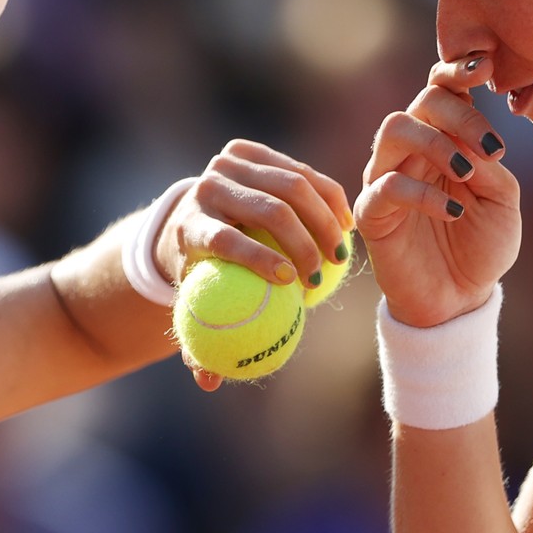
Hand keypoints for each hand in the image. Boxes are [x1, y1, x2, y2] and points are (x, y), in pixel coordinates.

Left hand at [154, 139, 353, 389]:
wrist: (187, 220)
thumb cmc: (197, 275)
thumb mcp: (192, 306)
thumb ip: (197, 341)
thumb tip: (209, 381)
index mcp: (190, 226)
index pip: (225, 238)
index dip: (260, 259)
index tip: (292, 283)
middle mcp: (207, 186)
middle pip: (268, 208)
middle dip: (305, 242)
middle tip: (326, 274)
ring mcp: (228, 163)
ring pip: (292, 184)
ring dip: (324, 221)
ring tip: (340, 255)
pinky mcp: (249, 151)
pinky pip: (301, 171)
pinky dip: (328, 198)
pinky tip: (345, 227)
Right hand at [355, 55, 520, 327]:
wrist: (459, 299)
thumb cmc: (481, 246)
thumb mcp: (502, 198)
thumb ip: (487, 159)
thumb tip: (470, 136)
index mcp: (444, 139)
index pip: (441, 89)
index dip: (458, 69)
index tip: (487, 68)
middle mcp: (411, 152)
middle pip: (421, 102)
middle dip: (459, 115)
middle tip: (491, 149)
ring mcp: (386, 178)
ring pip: (395, 129)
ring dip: (436, 143)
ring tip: (468, 174)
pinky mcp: (370, 213)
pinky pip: (387, 186)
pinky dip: (424, 194)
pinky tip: (454, 213)